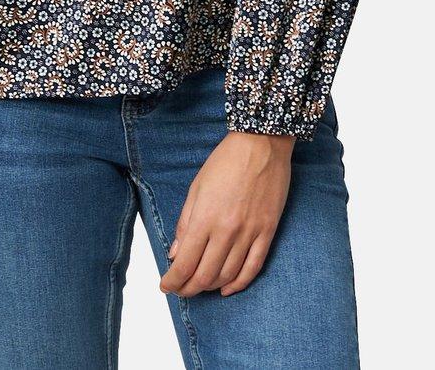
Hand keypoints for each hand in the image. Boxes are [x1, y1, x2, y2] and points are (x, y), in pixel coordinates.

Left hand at [159, 130, 295, 297]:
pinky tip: (228, 288)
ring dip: (211, 286)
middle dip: (189, 288)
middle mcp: (227, 230)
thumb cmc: (225, 161)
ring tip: (201, 286)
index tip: (166, 285)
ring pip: (228, 275)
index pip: (185, 262)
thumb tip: (176, 253)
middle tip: (182, 289)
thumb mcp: (197, 187)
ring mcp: (250, 232)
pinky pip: (253, 267)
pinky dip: (239, 283)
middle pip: (205, 274)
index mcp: (205, 217)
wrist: (261, 144)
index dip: (173, 280)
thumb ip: (186, 222)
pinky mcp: (268, 232)